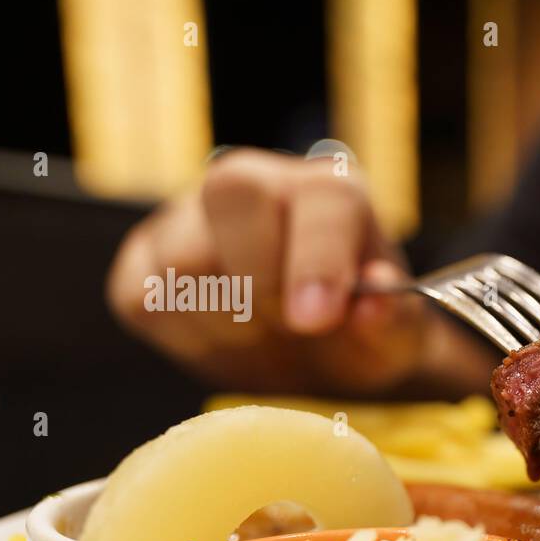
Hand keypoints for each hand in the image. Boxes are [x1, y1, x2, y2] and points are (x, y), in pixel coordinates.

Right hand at [107, 148, 494, 393]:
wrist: (311, 358)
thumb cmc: (359, 338)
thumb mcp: (396, 342)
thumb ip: (395, 322)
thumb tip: (375, 299)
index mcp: (330, 193)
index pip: (321, 200)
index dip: (317, 257)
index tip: (316, 319)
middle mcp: (257, 183)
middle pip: (233, 195)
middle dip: (261, 281)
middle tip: (293, 330)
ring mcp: (190, 217)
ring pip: (182, 254)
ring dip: (227, 321)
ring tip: (266, 341)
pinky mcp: (143, 261)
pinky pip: (145, 296)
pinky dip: (187, 336)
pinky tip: (226, 343)